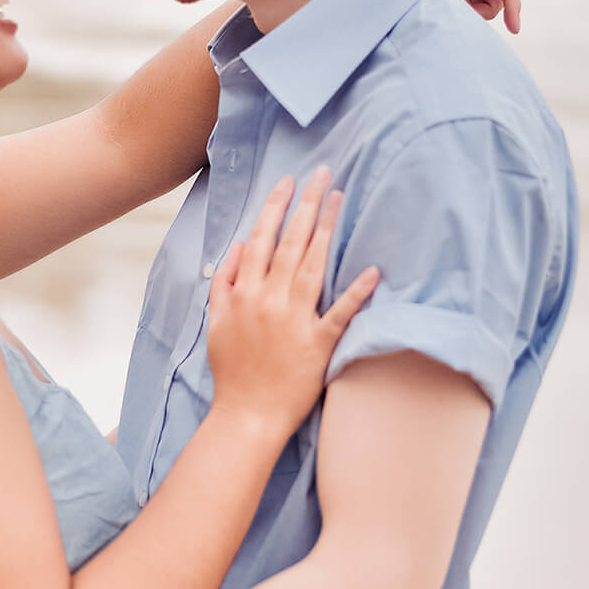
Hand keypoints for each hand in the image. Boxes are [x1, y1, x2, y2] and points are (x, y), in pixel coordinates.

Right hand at [206, 172, 378, 438]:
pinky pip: (340, 314)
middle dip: (307, 204)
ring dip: (328, 229)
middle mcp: (269, 300)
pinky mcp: (318, 344)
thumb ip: (224, 282)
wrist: (246, 416)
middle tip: (324, 172)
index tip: (289, 181)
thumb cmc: (232, 371)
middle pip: (290, 242)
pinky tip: (373, 270)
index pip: (262, 239)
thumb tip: (238, 246)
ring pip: (313, 266)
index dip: (276, 206)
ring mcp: (294, 321)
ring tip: (341, 198)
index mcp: (245, 293)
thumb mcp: (215, 322)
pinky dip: (356, 293)